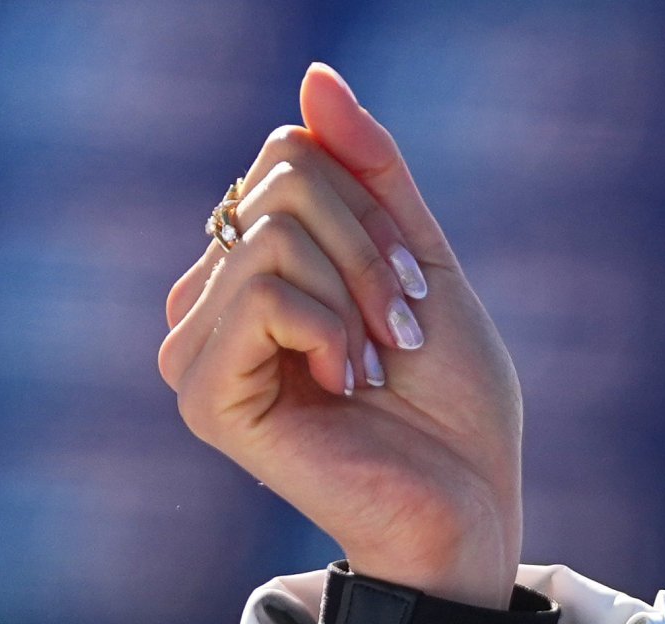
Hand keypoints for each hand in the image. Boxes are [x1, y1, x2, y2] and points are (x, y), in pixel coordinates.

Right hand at [158, 64, 524, 606]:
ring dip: (359, 297)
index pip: (290, 154)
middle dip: (372, 251)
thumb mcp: (422, 261)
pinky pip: (262, 294)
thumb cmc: (454, 404)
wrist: (470, 506)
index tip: (415, 290)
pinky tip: (348, 389)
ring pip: (274, 234)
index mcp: (251, 265)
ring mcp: (194, 346)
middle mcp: (206, 300)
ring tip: (380, 367)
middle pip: (284, 182)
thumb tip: (314, 75)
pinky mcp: (203, 392)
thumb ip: (372, 172)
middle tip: (404, 336)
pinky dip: (330, 332)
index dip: (374, 210)